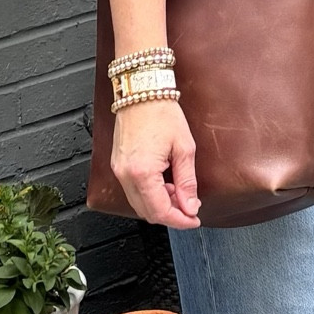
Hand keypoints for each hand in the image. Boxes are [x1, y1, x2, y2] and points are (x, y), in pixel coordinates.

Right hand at [112, 99, 200, 227]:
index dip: (180, 221)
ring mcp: (119, 171)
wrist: (141, 92)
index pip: (161, 212)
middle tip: (190, 208)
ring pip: (139, 204)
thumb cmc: (162, 113)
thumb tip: (190, 207)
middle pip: (147, 213)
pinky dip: (150, 194)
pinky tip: (165, 184)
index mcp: (142, 173)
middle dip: (171, 215)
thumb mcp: (184, 149)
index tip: (194, 219)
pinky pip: (133, 191)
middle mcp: (125, 175)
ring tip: (180, 193)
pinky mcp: (118, 165)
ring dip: (160, 205)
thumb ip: (187, 182)